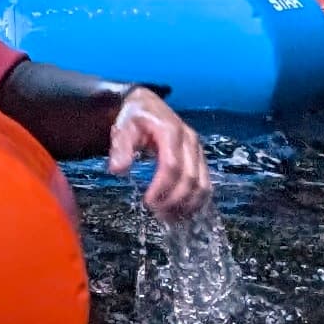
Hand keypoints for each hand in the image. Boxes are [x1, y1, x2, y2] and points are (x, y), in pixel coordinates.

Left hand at [107, 87, 208, 219]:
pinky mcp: (200, 159)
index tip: (148, 202)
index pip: (172, 165)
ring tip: (168, 217)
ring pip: (202, 184)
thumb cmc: (134, 118)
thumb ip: (120, 147)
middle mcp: (190, 140)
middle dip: (174, 200)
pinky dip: (195, 202)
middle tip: (156, 213)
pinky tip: (180, 212)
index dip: (162, 187)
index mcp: (171, 131)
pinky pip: (205, 185)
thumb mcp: (122, 127)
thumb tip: (118, 169)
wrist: (147, 106)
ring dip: (187, 205)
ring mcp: (198, 150)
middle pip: (190, 178)